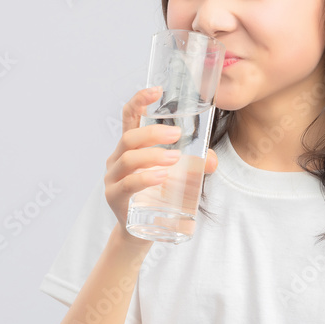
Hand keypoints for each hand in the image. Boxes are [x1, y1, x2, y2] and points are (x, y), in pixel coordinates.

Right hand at [104, 85, 219, 236]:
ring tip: (174, 159)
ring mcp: (113, 179)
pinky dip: (145, 178)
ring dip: (153, 155)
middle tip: (177, 136)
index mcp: (130, 148)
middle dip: (153, 133)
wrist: (141, 232)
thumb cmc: (157, 198)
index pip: (129, 117)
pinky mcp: (115, 198)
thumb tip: (211, 159)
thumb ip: (194, 166)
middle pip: (130, 137)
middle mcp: (117, 160)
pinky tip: (161, 177)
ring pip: (128, 159)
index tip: (156, 90)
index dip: (139, 101)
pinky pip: (128, 184)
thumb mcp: (176, 178)